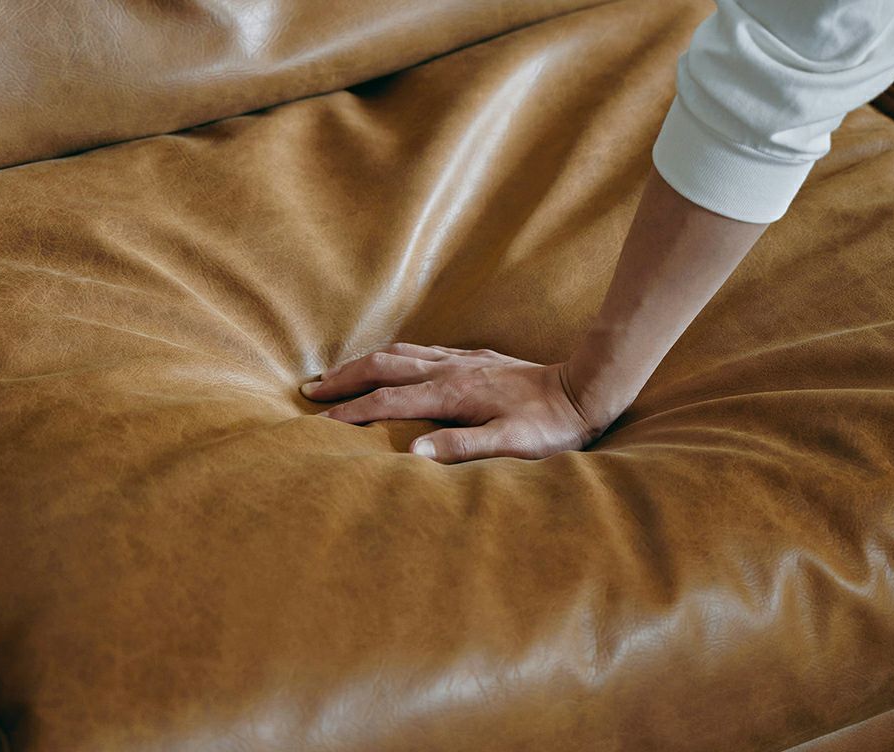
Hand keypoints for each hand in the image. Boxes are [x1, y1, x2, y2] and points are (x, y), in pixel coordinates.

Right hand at [299, 343, 612, 462]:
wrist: (583, 389)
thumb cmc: (549, 426)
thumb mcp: (510, 444)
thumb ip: (463, 447)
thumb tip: (414, 454)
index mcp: (452, 393)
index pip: (388, 399)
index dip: (352, 411)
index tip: (320, 421)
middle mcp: (449, 369)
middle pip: (383, 366)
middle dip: (344, 377)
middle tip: (310, 388)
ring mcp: (461, 359)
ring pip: (400, 353)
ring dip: (363, 362)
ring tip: (337, 372)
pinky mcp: (474, 357)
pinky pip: (421, 349)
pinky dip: (394, 354)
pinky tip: (391, 360)